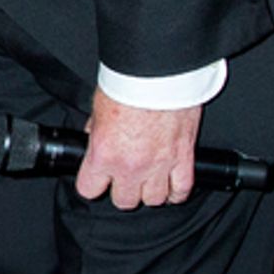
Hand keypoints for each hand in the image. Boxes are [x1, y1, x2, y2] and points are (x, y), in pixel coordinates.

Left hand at [75, 90, 201, 209]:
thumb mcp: (98, 108)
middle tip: (124, 177)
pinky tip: (171, 186)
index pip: (89, 190)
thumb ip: (95, 131)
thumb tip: (92, 139)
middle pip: (124, 201)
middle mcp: (131, 165)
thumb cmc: (129, 84)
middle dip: (122, 190)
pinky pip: (181, 190)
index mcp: (105, 154)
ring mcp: (159, 165)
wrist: (159, 72)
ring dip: (150, 191)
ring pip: (153, 200)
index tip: (97, 179)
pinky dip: (176, 192)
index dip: (92, 184)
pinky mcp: (183, 157)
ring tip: (147, 179)